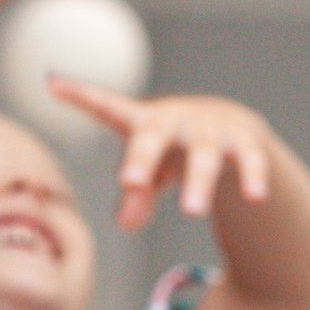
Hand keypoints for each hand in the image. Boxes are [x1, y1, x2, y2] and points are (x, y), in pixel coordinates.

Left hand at [50, 81, 274, 231]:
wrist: (232, 128)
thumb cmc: (176, 152)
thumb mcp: (152, 173)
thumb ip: (137, 196)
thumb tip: (125, 225)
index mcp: (144, 121)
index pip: (109, 107)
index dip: (83, 96)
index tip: (54, 85)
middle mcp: (176, 119)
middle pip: (155, 136)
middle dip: (143, 158)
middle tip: (131, 183)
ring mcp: (212, 128)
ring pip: (204, 155)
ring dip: (199, 183)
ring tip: (192, 212)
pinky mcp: (245, 141)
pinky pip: (249, 160)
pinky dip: (253, 178)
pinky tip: (256, 197)